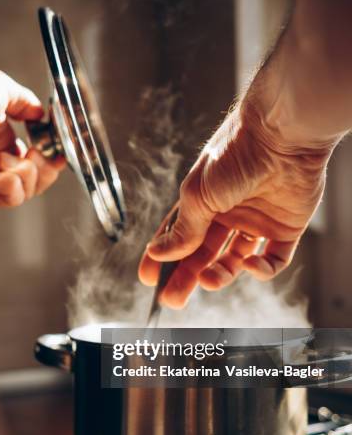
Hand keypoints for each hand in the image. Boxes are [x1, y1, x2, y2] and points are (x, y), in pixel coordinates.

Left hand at [0, 68, 64, 206]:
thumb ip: (23, 97)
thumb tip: (40, 113)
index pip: (37, 148)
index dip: (53, 150)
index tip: (61, 149)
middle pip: (39, 171)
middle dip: (45, 165)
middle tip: (37, 155)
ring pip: (29, 187)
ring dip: (23, 174)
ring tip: (1, 161)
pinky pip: (11, 198)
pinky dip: (8, 185)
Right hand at [139, 98, 335, 308]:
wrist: (282, 135)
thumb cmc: (234, 154)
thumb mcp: (198, 195)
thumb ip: (183, 229)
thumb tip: (158, 252)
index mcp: (203, 200)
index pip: (177, 235)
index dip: (162, 257)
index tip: (149, 278)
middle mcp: (228, 213)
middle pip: (204, 254)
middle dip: (187, 277)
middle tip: (173, 299)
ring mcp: (256, 222)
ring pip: (235, 261)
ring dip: (220, 275)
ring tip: (208, 280)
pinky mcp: (285, 228)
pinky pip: (274, 260)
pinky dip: (262, 270)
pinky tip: (249, 265)